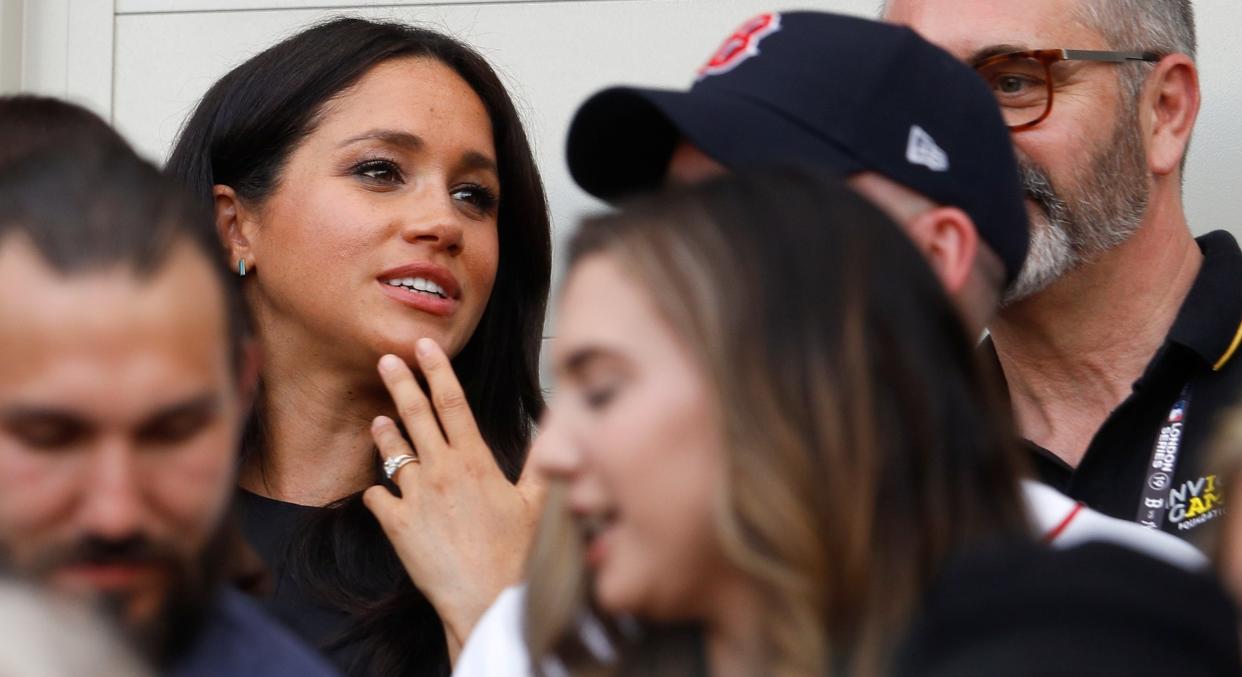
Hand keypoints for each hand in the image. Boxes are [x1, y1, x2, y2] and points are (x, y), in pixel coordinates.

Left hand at [362, 338, 545, 662]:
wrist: (487, 600)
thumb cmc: (518, 555)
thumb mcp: (536, 502)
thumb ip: (538, 459)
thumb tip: (554, 423)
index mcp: (475, 461)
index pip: (453, 403)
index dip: (438, 370)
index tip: (424, 346)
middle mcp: (442, 471)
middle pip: (416, 416)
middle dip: (400, 383)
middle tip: (386, 359)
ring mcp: (415, 497)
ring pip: (393, 453)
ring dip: (385, 434)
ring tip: (378, 419)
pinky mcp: (397, 526)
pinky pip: (379, 498)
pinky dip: (380, 492)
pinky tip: (380, 489)